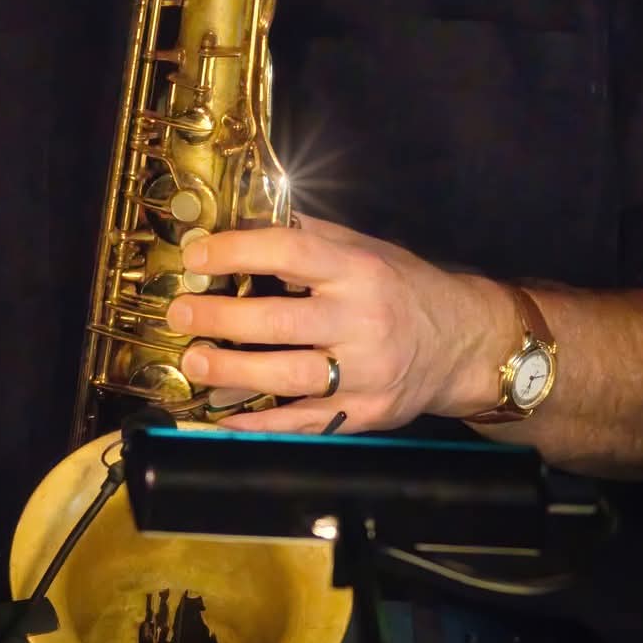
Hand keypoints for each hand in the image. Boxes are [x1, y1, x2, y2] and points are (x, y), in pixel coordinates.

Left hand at [167, 215, 508, 431]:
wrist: (463, 345)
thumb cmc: (403, 288)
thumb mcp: (367, 250)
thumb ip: (312, 240)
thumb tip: (247, 218)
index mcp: (358, 271)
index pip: (291, 252)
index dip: (239, 250)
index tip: (196, 254)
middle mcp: (362, 321)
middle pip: (280, 322)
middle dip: (221, 318)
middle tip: (179, 313)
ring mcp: (364, 374)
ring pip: (287, 377)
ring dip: (232, 371)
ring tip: (194, 360)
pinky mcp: (364, 415)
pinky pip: (303, 422)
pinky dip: (259, 423)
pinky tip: (223, 417)